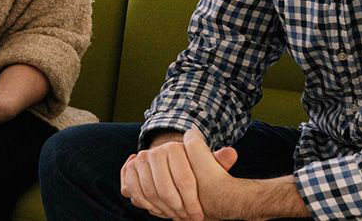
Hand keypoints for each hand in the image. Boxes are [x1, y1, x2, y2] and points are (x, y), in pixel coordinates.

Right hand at [120, 129, 237, 220]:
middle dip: (178, 209)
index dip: (192, 203)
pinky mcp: (129, 169)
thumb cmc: (192, 169)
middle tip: (186, 219)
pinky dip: (147, 205)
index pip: (185, 182)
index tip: (199, 215)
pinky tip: (159, 211)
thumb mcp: (207, 165)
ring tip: (175, 216)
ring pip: (150, 194)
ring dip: (163, 210)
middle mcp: (154, 151)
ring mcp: (139, 160)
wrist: (170, 167)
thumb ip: (218, 160)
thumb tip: (231, 153)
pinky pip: (135, 193)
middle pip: (166, 191)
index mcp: (174, 148)